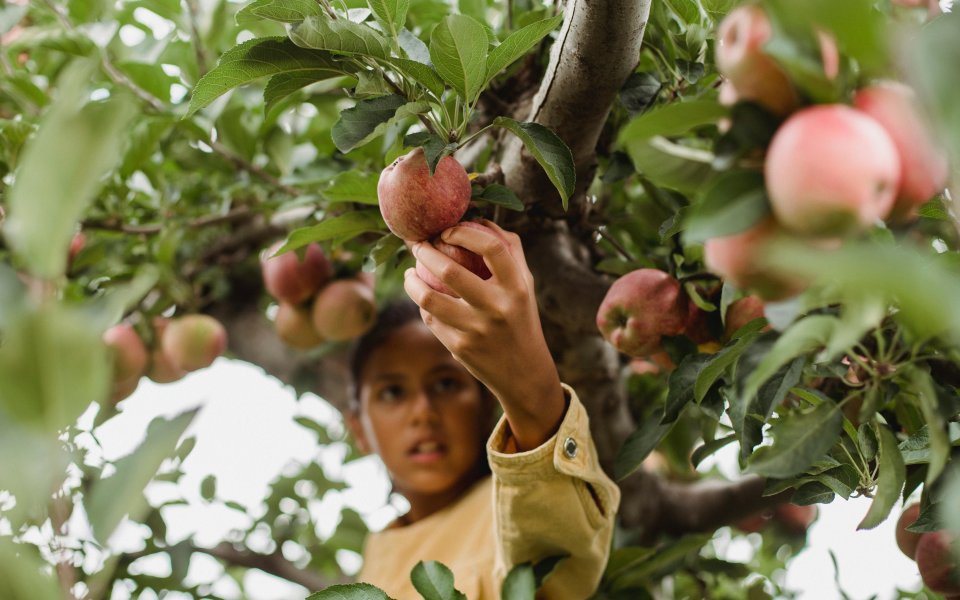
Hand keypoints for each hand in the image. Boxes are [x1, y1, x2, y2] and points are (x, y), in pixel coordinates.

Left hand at [403, 219, 564, 450]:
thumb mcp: (525, 284)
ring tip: (409, 273)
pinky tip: (421, 298)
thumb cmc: (521, 317)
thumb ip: (510, 250)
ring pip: (429, 299)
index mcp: (518, 287)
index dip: (464, 232)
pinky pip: (431, 319)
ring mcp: (477, 330)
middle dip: (425, 252)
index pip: (491, 247)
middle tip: (418, 245)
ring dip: (411, 281)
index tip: (447, 231)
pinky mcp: (460, 348)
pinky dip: (422, 305)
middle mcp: (498, 308)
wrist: (525, 373)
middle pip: (450, 271)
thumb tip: (479, 219)